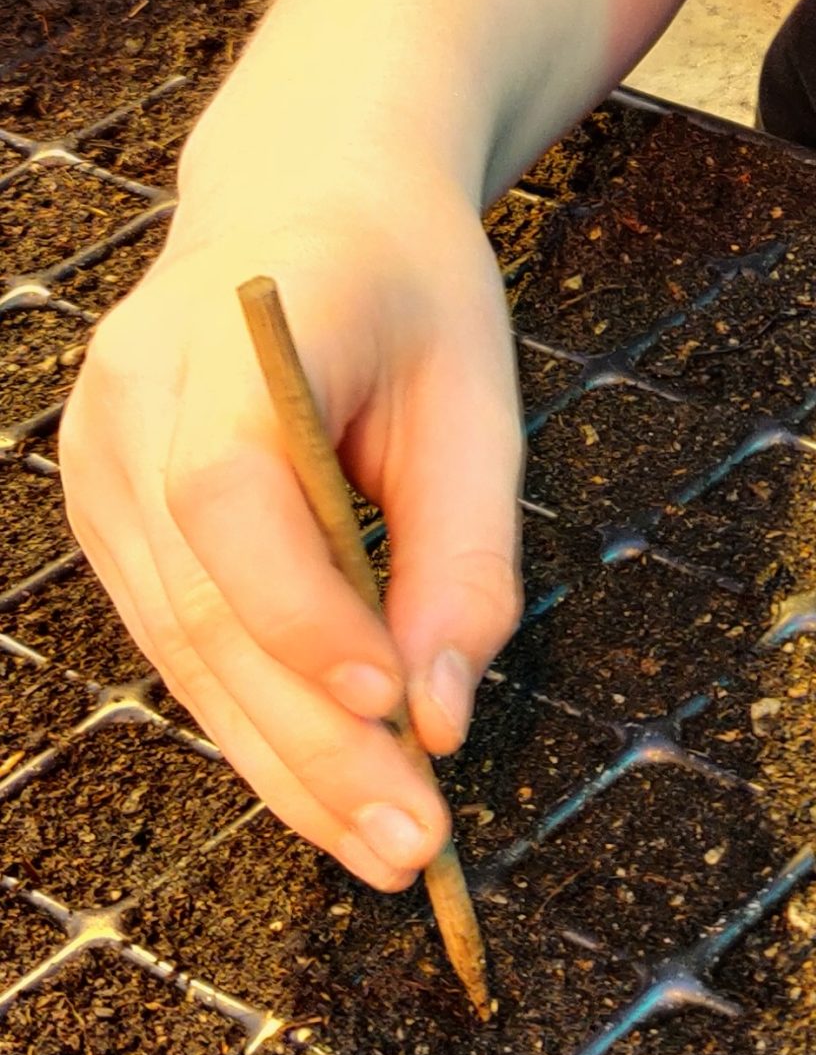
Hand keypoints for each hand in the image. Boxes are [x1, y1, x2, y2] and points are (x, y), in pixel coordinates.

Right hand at [58, 154, 522, 889]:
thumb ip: (464, 556)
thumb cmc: (415, 295)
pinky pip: (179, 639)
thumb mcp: (480, 399)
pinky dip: (258, 721)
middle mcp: (130, 398)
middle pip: (205, 598)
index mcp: (233, 330)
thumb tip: (442, 719)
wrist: (310, 204)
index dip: (302, 608)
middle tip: (414, 845)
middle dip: (314, 741)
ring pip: (184, 646)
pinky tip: (333, 792)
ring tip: (388, 850)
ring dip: (287, 763)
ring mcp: (96, 460)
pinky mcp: (107, 516)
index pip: (229, 488)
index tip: (394, 705)